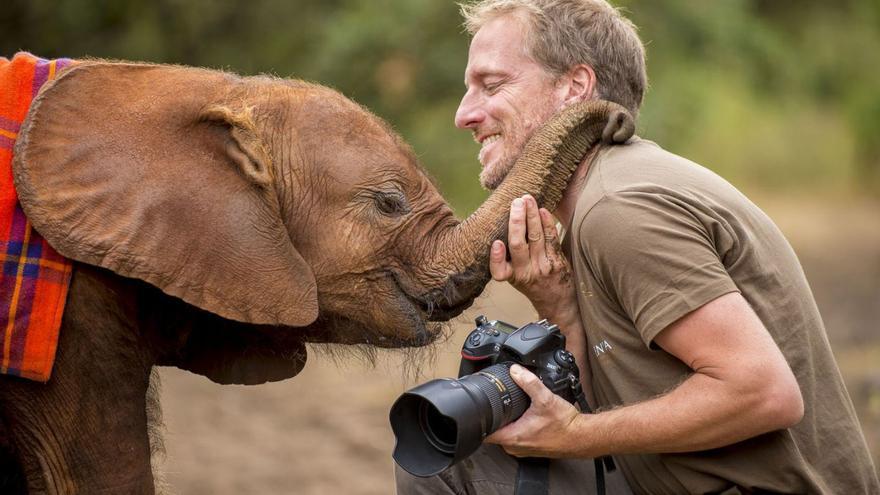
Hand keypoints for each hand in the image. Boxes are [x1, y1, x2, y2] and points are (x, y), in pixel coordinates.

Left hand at [484, 364, 580, 457]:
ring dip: (505, 423)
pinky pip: (515, 437)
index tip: (480, 409)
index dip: (479, 420)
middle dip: (493, 418)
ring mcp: (522, 449)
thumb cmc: (565, 425)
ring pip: (504, 435)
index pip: (484, 433)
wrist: (581, 437)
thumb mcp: (545, 398)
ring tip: (511, 409)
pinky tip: (523, 417)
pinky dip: (515, 427)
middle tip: (497, 403)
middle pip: (493, 432)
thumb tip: (515, 371)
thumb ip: (529, 382)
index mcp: (513, 437)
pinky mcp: (529, 448)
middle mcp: (515, 447)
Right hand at [490, 195, 575, 320]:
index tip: (496, 243)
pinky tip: (543, 210)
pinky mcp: (558, 260)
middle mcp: (526, 272)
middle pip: (519, 244)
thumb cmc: (532, 284)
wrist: (557, 301)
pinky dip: (547, 222)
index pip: (499, 270)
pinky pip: (551, 238)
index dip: (496, 257)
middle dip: (517, 221)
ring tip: (528, 199)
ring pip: (536, 237)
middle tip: (516, 202)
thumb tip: (501, 226)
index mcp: (512, 277)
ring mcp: (543, 266)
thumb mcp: (514, 277)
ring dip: (532, 215)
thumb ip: (507, 258)